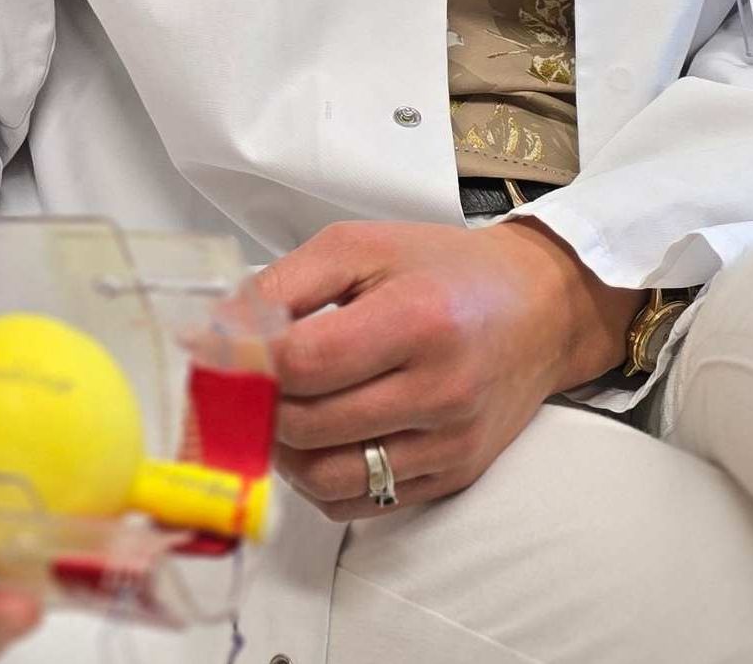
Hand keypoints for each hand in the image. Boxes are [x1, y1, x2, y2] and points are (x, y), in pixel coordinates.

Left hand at [256, 218, 640, 521]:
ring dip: (284, 450)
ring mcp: (448, 445)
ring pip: (325, 479)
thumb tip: (214, 332)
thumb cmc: (443, 270)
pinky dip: (320, 479)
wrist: (538, 309)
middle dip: (262, 402)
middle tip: (252, 378)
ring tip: (284, 409)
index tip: (228, 348)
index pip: (303, 364)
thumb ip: (282, 286)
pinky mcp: (451, 477)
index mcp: (418, 321)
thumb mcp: (359, 248)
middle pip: (307, 425)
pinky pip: (357, 504)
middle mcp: (440, 392)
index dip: (249, 360)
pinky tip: (321, 438)